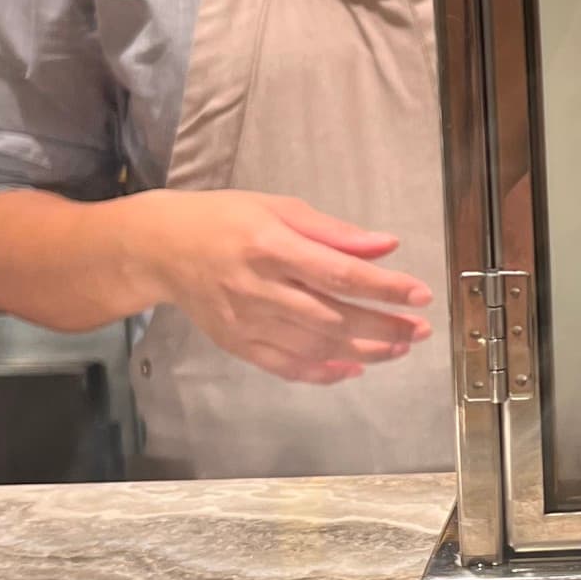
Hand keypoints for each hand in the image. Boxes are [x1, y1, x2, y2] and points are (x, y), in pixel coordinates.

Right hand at [133, 190, 433, 386]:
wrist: (161, 248)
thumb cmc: (225, 219)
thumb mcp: (279, 208)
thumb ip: (334, 232)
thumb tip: (386, 246)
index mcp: (271, 246)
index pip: (339, 273)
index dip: (384, 288)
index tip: (420, 295)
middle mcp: (259, 287)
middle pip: (332, 316)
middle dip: (383, 327)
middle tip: (419, 330)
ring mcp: (247, 320)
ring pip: (314, 345)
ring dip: (363, 351)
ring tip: (398, 347)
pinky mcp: (237, 343)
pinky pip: (286, 366)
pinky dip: (322, 371)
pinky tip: (353, 368)